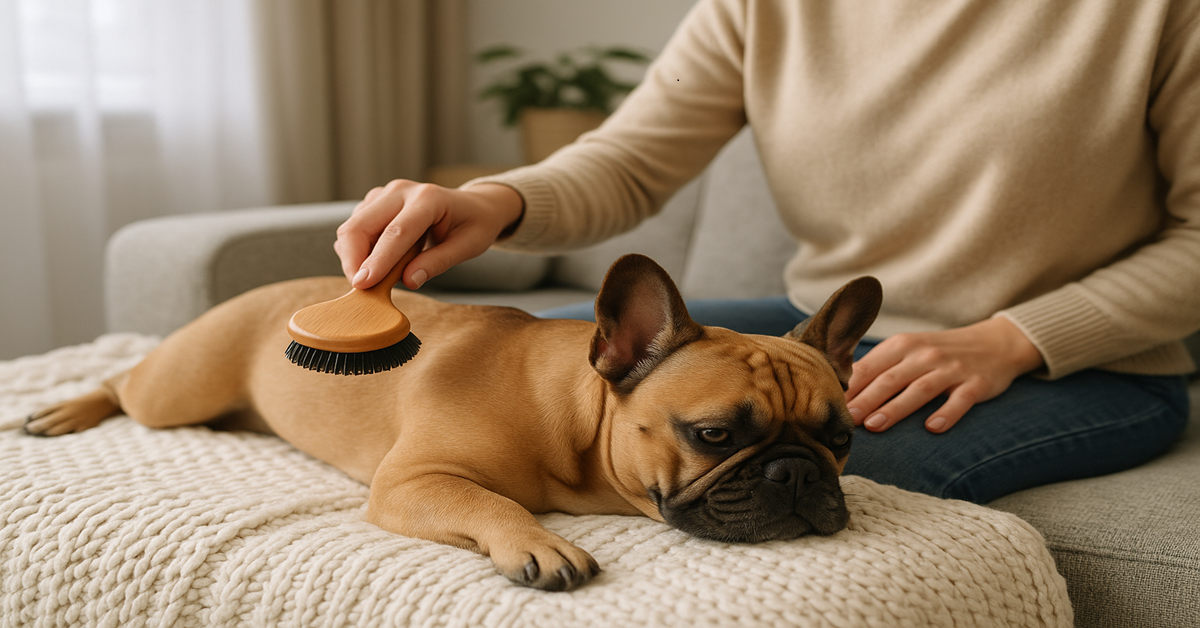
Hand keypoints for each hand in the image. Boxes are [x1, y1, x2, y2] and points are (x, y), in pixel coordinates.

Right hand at [335, 180, 523, 289]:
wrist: (473, 205)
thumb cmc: (474, 224)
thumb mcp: (468, 246)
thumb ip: (438, 262)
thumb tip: (409, 281)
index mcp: (429, 198)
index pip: (397, 232)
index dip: (378, 260)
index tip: (362, 284)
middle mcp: (402, 191)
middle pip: (360, 225)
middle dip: (353, 260)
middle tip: (360, 289)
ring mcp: (385, 193)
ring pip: (353, 227)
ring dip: (354, 256)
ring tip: (378, 276)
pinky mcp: (376, 201)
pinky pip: (355, 227)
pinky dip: (358, 249)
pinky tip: (378, 262)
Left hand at [845, 317, 1043, 433]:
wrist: (995, 343)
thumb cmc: (940, 352)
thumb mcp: (909, 351)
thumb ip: (880, 367)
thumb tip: (841, 390)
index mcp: (903, 346)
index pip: (871, 367)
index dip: (849, 386)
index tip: (829, 404)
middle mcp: (925, 355)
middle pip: (890, 379)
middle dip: (866, 399)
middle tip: (845, 419)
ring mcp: (952, 369)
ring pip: (920, 389)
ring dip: (896, 408)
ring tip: (875, 426)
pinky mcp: (976, 384)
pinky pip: (960, 400)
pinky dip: (947, 413)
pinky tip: (933, 428)